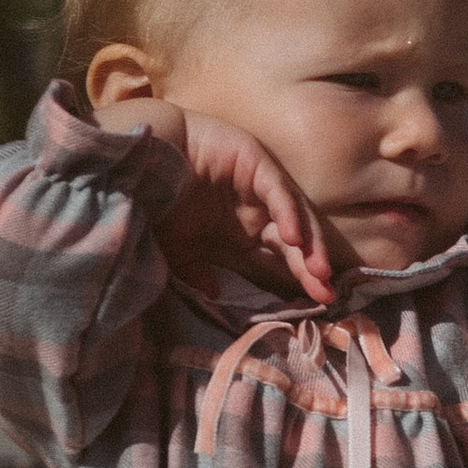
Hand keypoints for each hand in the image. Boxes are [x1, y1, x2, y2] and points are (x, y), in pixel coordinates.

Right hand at [134, 108, 331, 304]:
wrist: (140, 162)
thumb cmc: (157, 201)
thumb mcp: (177, 247)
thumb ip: (195, 270)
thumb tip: (212, 294)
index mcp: (244, 231)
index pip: (279, 259)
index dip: (296, 280)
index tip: (313, 305)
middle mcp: (259, 209)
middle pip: (296, 243)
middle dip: (312, 269)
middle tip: (327, 296)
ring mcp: (261, 185)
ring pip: (297, 217)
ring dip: (310, 246)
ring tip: (320, 273)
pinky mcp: (257, 164)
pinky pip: (279, 193)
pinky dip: (288, 214)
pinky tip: (294, 239)